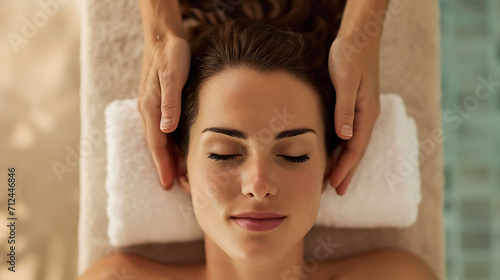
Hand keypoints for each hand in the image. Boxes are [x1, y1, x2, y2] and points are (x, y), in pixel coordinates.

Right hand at [137, 35, 190, 189]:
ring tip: (179, 176)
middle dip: (166, 168)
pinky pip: (162, 131)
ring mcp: (152, 108)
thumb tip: (165, 129)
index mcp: (151, 108)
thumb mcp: (172, 76)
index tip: (168, 185)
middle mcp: (148, 111)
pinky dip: (169, 144)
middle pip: (157, 147)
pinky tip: (177, 151)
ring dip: (168, 158)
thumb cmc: (170, 55)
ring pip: (159, 140)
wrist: (163, 37)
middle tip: (178, 187)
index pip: (157, 144)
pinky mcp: (158, 104)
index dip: (163, 166)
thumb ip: (170, 103)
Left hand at [328, 35, 380, 195]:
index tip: (335, 185)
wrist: (358, 39)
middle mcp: (366, 116)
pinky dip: (341, 148)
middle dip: (346, 172)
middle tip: (335, 192)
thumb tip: (345, 136)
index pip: (355, 149)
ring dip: (343, 163)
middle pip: (356, 152)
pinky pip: (349, 135)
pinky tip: (333, 154)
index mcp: (366, 114)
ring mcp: (362, 113)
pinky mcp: (355, 107)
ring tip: (332, 180)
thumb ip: (345, 109)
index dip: (345, 168)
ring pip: (352, 145)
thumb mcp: (346, 81)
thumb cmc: (350, 57)